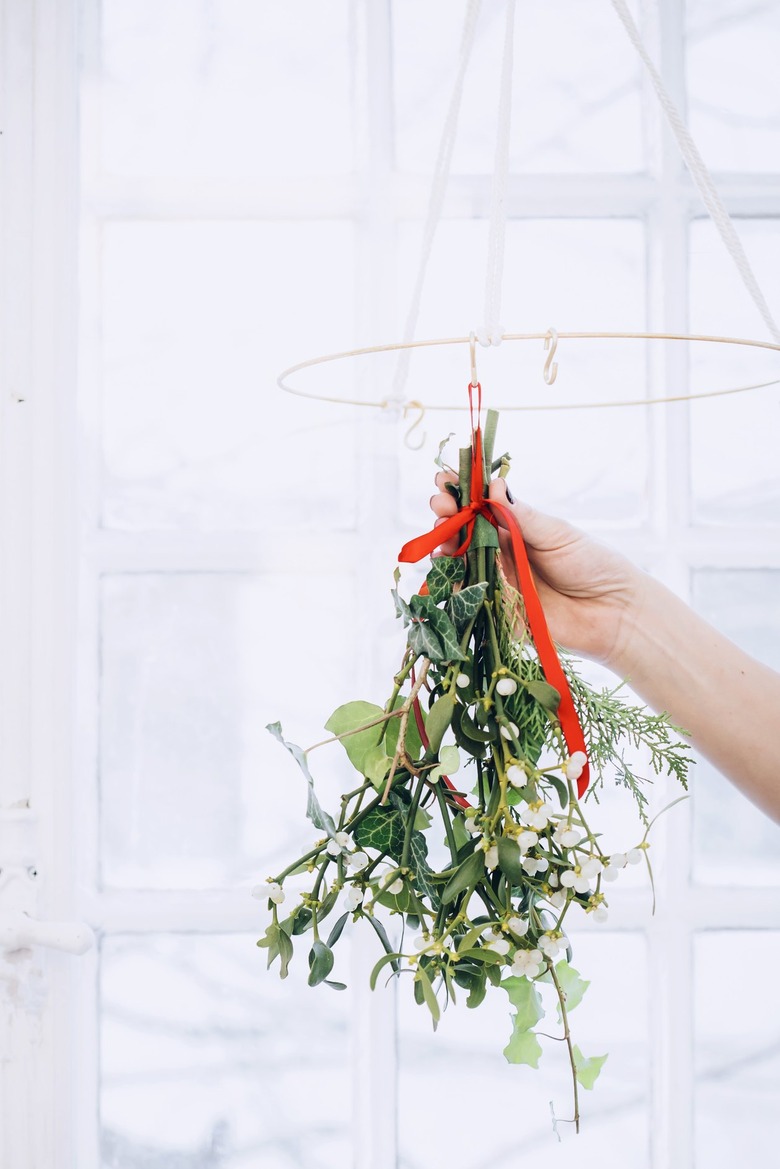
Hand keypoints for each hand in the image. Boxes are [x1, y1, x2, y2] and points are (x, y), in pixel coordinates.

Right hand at [430, 473, 643, 666]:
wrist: (614, 613)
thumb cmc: (593, 565)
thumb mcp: (558, 533)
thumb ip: (523, 516)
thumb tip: (493, 485)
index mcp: (518, 528)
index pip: (481, 505)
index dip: (461, 492)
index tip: (444, 479)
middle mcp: (503, 551)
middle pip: (464, 531)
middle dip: (447, 515)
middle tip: (439, 505)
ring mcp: (498, 579)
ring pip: (461, 560)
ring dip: (445, 544)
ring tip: (441, 531)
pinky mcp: (498, 608)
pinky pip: (470, 594)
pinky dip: (454, 580)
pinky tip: (447, 563)